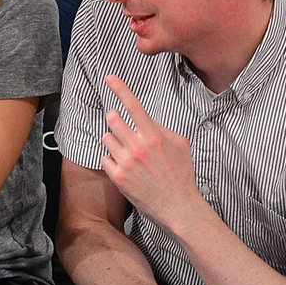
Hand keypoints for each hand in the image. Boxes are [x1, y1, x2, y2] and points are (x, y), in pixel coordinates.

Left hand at [100, 74, 200, 229]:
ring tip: (128, 153)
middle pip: (113, 119)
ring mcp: (125, 163)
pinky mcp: (117, 178)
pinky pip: (104, 158)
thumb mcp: (180, 145)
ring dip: (114, 141)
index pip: (134, 106)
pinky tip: (126, 168)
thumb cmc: (181, 175)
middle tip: (121, 126)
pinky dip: (112, 160)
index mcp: (154, 137)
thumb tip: (146, 120)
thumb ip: (161, 129)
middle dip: (115, 119)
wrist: (178, 207)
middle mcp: (138, 147)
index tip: (109, 78)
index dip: (120, 89)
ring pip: (106, 138)